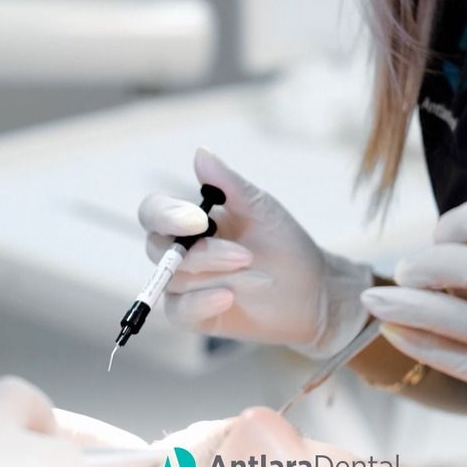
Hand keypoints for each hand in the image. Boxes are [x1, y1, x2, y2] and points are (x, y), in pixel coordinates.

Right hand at [139, 148, 370, 357]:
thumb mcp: (261, 208)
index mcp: (191, 220)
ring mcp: (185, 284)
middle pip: (158, 248)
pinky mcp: (195, 314)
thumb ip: (229, 183)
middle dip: (203, 252)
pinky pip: (179, 311)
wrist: (312, 290)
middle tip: (245, 255)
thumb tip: (201, 152)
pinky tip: (228, 298)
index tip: (198, 221)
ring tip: (259, 275)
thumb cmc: (284, 242)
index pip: (154, 213)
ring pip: (173, 280)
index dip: (166, 216)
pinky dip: (200, 303)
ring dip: (217, 275)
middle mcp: (181, 251)